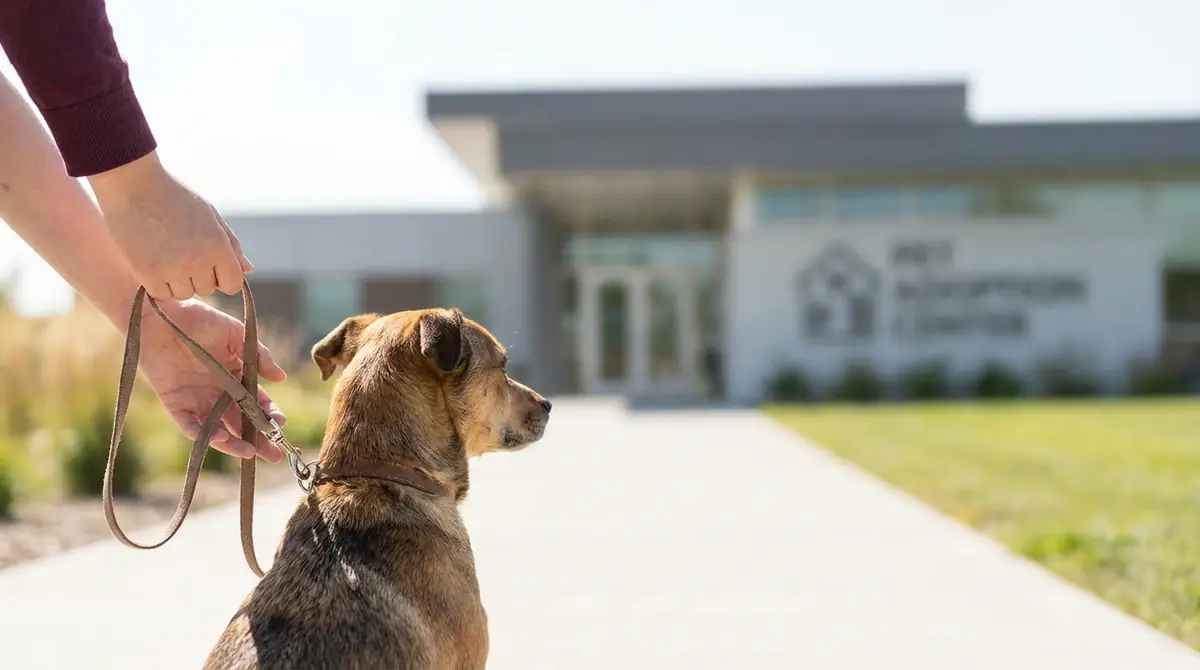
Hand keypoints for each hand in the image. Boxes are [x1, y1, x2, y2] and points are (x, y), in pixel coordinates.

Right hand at [88, 152, 251, 300]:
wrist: (133, 185)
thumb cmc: (175, 198)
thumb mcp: (210, 216)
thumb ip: (231, 245)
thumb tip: (248, 269)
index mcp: (219, 246)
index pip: (232, 285)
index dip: (223, 277)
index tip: (210, 265)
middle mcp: (199, 261)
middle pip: (207, 289)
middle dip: (198, 275)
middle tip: (181, 250)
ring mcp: (173, 269)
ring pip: (184, 293)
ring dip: (177, 281)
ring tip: (166, 253)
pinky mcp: (148, 274)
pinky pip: (161, 294)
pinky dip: (158, 283)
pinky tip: (152, 261)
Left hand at [138, 297, 286, 462]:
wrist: (160, 314)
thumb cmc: (199, 318)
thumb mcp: (235, 334)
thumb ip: (259, 356)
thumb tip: (281, 378)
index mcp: (236, 377)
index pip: (257, 403)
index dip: (269, 415)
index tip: (280, 424)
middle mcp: (218, 393)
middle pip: (241, 423)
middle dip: (259, 441)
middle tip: (274, 456)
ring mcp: (197, 400)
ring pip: (219, 430)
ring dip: (234, 444)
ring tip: (250, 454)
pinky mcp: (175, 403)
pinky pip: (190, 425)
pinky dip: (205, 434)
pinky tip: (222, 438)